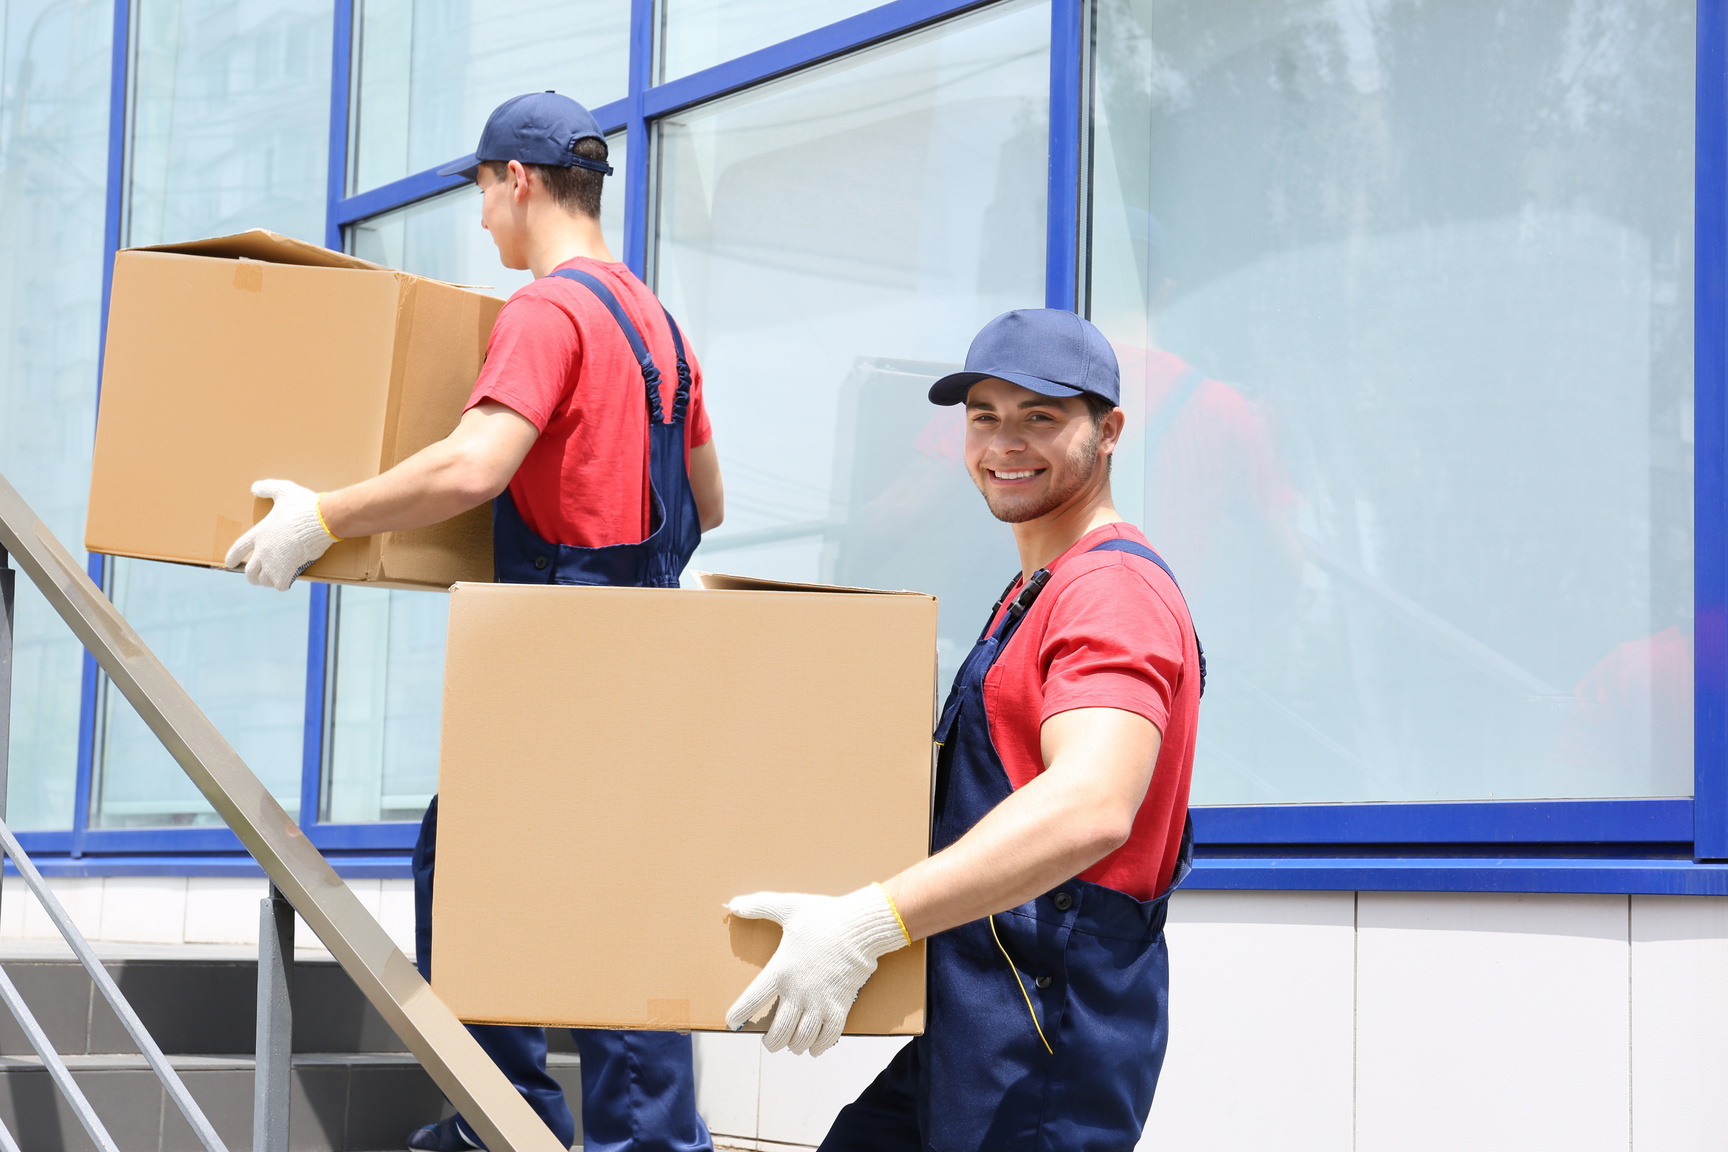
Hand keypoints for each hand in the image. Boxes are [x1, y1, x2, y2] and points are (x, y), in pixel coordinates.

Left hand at [224, 479, 338, 590]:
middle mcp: (263, 550)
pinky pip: (279, 585)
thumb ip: (268, 488)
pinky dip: (282, 584)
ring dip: (266, 581)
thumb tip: (254, 488)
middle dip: (251, 575)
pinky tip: (286, 582)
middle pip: (249, 571)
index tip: (229, 563)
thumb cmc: (303, 505)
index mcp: (259, 532)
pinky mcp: (289, 570)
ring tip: (270, 580)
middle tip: (255, 576)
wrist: (322, 520)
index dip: (232, 556)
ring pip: (262, 580)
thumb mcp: (283, 490)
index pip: (238, 548)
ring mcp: (275, 562)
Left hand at [724, 885, 907, 1056]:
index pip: (751, 1000)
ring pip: (801, 1037)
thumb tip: (734, 904)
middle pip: (778, 1030)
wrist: (860, 927)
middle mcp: (797, 992)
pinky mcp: (840, 1006)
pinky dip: (818, 1046)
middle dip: (771, 1041)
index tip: (732, 1022)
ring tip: (789, 1046)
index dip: (739, 1014)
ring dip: (792, 1045)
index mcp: (780, 970)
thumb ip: (759, 906)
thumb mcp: (788, 907)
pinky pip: (828, 1037)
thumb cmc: (824, 916)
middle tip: (768, 1042)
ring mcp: (819, 1002)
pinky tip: (813, 1049)